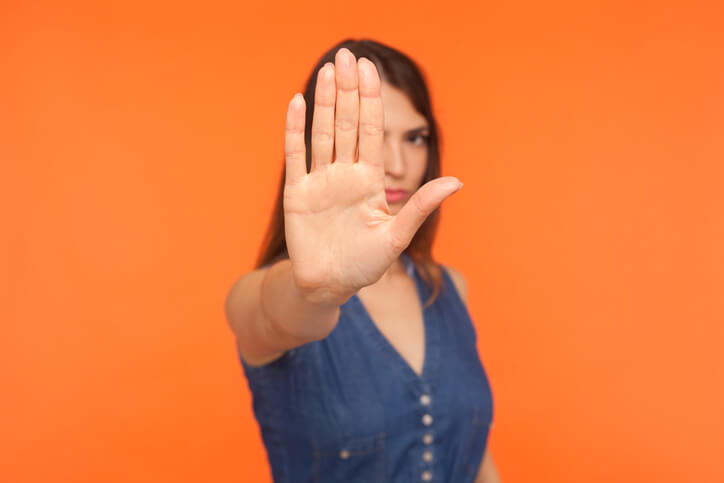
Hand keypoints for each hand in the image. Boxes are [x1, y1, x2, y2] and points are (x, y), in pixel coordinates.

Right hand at [283, 48, 461, 305]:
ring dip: (324, 101)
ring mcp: (320, 181)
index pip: (370, 132)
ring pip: (323, 133)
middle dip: (348, 91)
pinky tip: (297, 102)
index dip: (370, 101)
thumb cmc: (366, 264)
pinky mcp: (297, 193)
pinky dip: (295, 130)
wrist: (330, 286)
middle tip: (349, 56)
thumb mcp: (397, 236)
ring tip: (328, 70)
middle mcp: (345, 174)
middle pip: (346, 124)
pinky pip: (295, 155)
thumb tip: (457, 182)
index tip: (372, 71)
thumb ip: (421, 207)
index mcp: (370, 181)